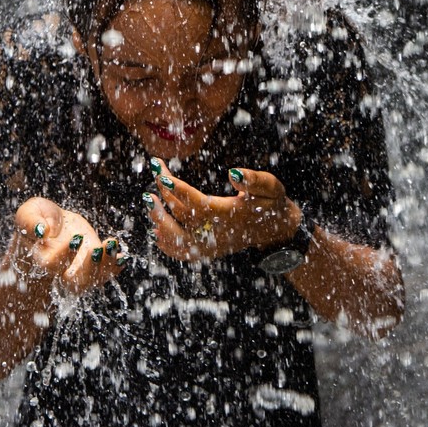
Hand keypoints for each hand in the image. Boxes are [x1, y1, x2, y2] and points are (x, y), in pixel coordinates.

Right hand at [11, 197, 125, 295]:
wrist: (49, 228)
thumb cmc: (37, 220)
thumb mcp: (28, 213)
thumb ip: (30, 220)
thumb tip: (43, 230)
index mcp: (41, 259)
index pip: (51, 265)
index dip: (64, 254)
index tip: (76, 238)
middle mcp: (59, 271)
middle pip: (74, 282)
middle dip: (88, 268)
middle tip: (96, 249)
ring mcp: (77, 271)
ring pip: (91, 281)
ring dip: (105, 266)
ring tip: (112, 244)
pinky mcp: (90, 267)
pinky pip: (103, 275)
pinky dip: (114, 267)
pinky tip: (122, 255)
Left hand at [143, 159, 300, 261]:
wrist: (277, 232)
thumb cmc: (272, 204)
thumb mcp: (271, 187)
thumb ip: (255, 179)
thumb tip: (232, 173)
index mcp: (229, 215)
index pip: (197, 203)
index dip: (177, 189)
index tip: (161, 174)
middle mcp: (217, 234)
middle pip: (182, 218)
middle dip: (164, 197)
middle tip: (156, 175)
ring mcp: (210, 246)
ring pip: (176, 239)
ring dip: (159, 220)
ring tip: (150, 200)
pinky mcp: (208, 252)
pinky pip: (181, 253)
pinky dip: (166, 243)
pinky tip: (156, 227)